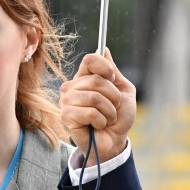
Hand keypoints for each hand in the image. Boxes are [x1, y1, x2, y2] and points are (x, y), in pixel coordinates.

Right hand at [60, 49, 135, 163]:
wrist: (115, 141)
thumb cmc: (118, 117)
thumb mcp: (123, 91)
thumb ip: (113, 71)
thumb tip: (104, 49)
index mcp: (85, 77)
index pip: (90, 60)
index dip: (105, 67)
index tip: (113, 78)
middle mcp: (72, 86)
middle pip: (97, 80)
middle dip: (114, 97)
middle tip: (113, 108)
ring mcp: (67, 101)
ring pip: (95, 97)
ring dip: (109, 111)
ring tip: (106, 119)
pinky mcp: (66, 116)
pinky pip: (90, 112)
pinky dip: (101, 121)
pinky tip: (98, 126)